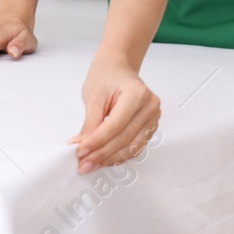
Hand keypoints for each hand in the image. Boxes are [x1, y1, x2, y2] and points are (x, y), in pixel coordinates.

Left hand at [70, 56, 159, 172]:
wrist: (117, 68)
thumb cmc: (107, 76)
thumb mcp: (93, 96)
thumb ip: (90, 124)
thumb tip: (82, 146)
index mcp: (137, 94)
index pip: (115, 125)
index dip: (97, 142)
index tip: (80, 152)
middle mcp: (150, 107)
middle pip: (123, 139)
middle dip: (101, 153)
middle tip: (83, 163)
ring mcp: (153, 118)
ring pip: (131, 147)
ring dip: (109, 159)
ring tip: (91, 164)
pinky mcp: (150, 127)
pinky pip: (135, 147)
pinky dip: (119, 155)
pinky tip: (104, 159)